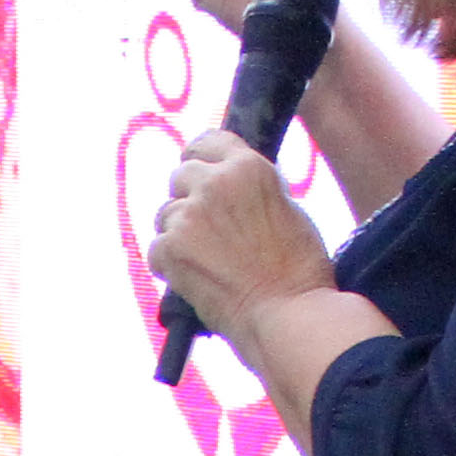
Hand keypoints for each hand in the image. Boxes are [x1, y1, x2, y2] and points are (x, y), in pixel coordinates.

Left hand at [148, 131, 336, 345]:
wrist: (288, 313)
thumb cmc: (299, 269)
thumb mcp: (284, 207)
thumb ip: (251, 189)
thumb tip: (226, 185)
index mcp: (248, 167)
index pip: (206, 142)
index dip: (202, 160)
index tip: (201, 176)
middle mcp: (214, 183)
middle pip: (180, 176)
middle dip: (190, 199)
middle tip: (209, 231)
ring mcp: (188, 215)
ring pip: (166, 215)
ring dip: (180, 234)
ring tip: (210, 261)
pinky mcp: (170, 248)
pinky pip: (157, 248)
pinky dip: (170, 264)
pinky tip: (198, 278)